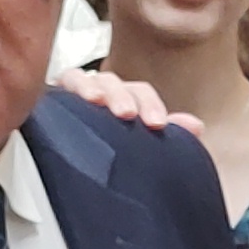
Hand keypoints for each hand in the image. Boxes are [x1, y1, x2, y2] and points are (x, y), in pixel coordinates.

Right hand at [54, 60, 206, 140]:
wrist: (76, 169)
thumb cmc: (112, 152)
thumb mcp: (144, 146)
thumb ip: (170, 136)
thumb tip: (196, 126)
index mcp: (126, 101)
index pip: (140, 92)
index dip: (151, 105)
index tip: (157, 125)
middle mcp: (101, 92)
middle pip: (114, 82)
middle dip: (122, 96)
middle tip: (127, 115)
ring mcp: (75, 94)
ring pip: (85, 79)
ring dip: (92, 87)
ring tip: (95, 100)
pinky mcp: (52, 101)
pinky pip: (58, 84)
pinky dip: (66, 86)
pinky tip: (68, 98)